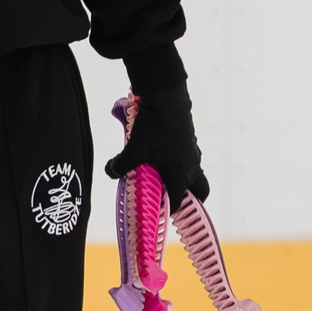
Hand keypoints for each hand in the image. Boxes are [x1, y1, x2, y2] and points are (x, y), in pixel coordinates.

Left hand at [104, 82, 210, 205]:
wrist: (167, 97)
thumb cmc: (155, 127)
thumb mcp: (133, 149)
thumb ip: (122, 165)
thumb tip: (111, 172)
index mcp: (180, 173)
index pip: (178, 200)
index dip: (168, 209)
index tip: (158, 212)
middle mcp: (191, 164)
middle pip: (200, 190)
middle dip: (189, 198)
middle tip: (171, 198)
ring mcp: (193, 151)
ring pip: (193, 172)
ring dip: (181, 177)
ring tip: (159, 174)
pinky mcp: (189, 139)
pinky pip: (188, 157)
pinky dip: (177, 161)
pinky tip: (158, 154)